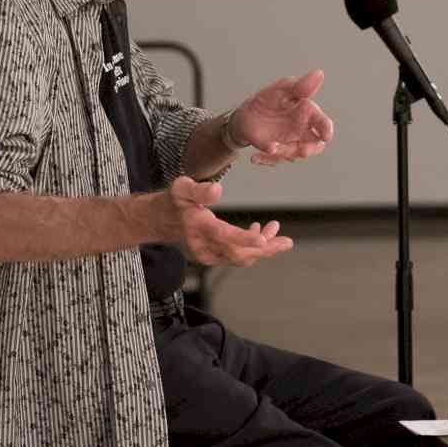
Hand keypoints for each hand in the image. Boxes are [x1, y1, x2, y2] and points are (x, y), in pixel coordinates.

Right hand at [154, 176, 292, 265]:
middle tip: (286, 241)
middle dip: (265, 249)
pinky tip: (258, 231)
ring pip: (240, 257)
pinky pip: (236, 257)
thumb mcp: (182, 188)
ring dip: (262, 248)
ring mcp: (208, 255)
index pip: (224, 236)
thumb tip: (218, 190)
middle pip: (238, 255)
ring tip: (275, 230)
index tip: (264, 240)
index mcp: (198, 228)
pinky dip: (251, 247)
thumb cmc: (175, 201)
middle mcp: (203, 247)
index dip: (245, 239)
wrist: (161, 221)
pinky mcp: (212, 257)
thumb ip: (199, 190)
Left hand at [232, 70, 334, 166]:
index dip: (326, 129)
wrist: (245, 115)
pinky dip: (265, 160)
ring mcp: (289, 142)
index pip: (322, 122)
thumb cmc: (268, 99)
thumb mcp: (280, 89)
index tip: (325, 135)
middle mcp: (301, 130)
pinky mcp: (276, 151)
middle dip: (310, 149)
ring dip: (283, 153)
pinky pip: (274, 160)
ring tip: (269, 148)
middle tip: (301, 151)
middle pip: (314, 145)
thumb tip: (319, 73)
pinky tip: (255, 158)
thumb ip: (299, 86)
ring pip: (293, 154)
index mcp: (306, 114)